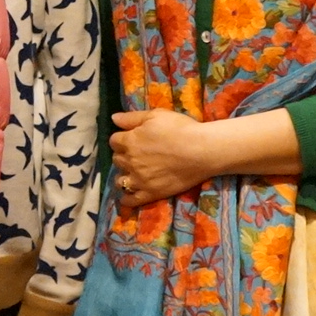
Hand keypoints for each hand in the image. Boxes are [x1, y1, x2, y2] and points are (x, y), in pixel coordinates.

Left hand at [108, 109, 222, 205]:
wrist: (201, 151)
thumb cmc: (180, 129)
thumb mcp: (156, 115)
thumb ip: (132, 118)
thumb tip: (114, 118)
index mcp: (129, 141)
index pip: (114, 141)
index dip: (122, 139)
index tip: (131, 138)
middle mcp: (130, 162)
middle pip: (117, 159)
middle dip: (124, 156)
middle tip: (136, 154)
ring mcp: (139, 180)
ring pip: (120, 181)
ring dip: (123, 176)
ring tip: (133, 174)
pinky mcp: (150, 194)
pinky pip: (130, 200)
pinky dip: (126, 198)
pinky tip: (128, 196)